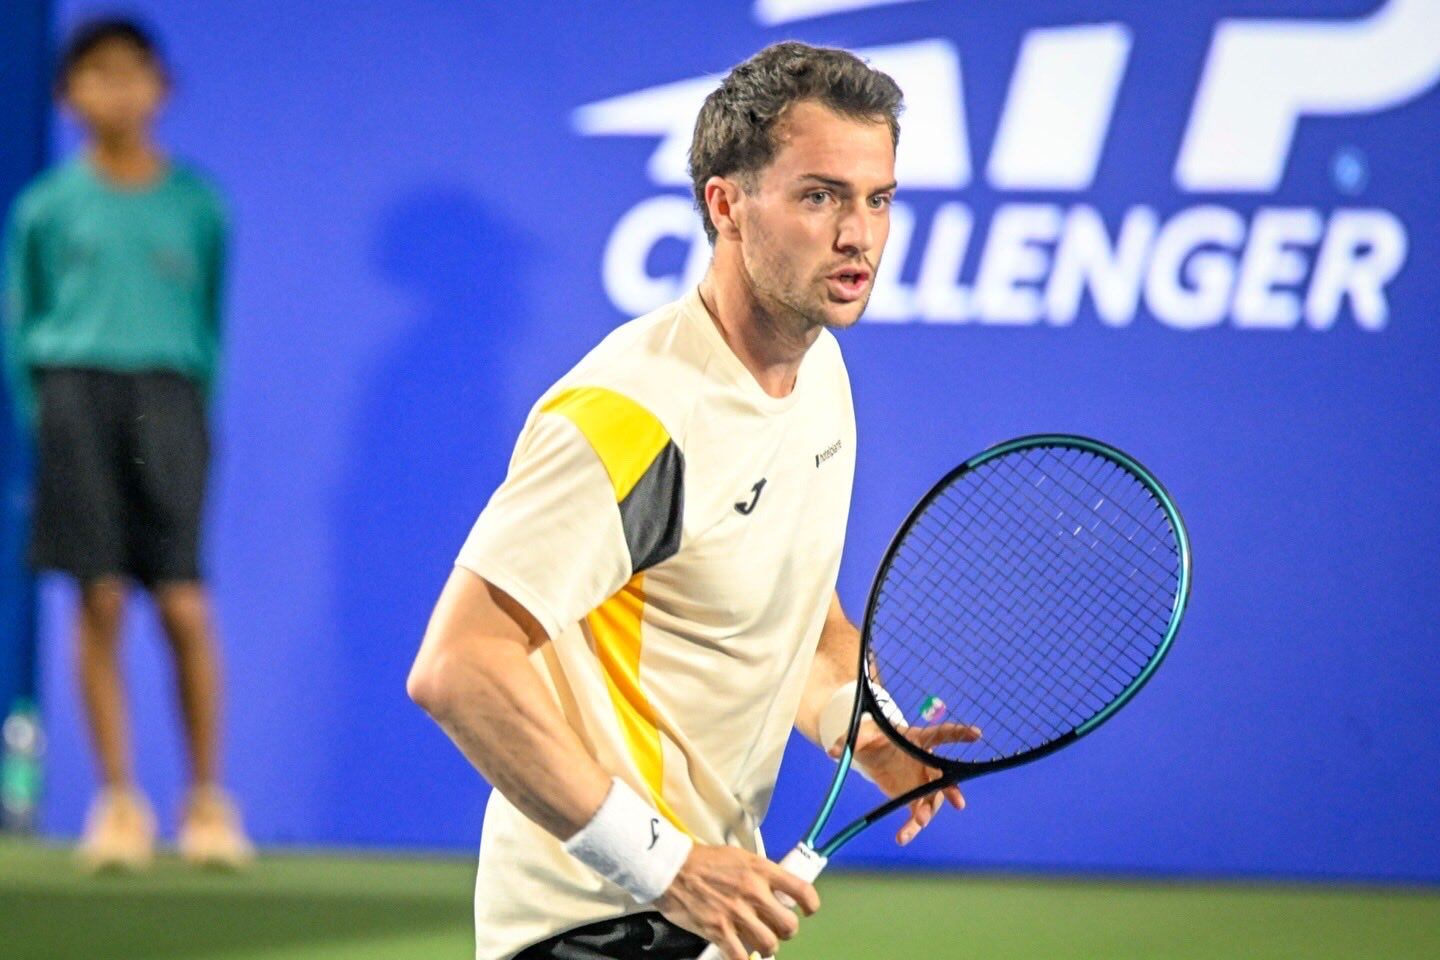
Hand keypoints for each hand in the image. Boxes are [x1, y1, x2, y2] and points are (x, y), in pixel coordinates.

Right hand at [654, 843, 819, 959]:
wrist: (672, 869)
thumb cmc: (704, 862)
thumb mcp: (740, 857)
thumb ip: (761, 874)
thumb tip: (777, 891)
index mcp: (761, 870)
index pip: (802, 890)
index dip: (811, 905)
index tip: (807, 910)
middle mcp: (753, 892)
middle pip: (789, 926)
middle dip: (785, 931)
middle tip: (776, 928)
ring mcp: (736, 913)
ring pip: (769, 944)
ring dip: (765, 946)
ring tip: (757, 941)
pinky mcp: (718, 931)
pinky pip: (741, 957)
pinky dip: (743, 959)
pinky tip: (739, 952)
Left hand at [830, 717, 981, 845]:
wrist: (871, 753)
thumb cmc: (872, 737)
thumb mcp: (860, 735)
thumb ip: (849, 741)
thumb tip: (833, 751)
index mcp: (918, 739)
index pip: (940, 735)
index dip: (958, 734)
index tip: (976, 734)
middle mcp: (926, 762)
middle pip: (944, 776)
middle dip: (951, 789)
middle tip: (957, 801)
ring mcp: (923, 782)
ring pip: (932, 801)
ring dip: (927, 813)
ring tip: (917, 823)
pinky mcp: (914, 798)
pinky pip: (917, 815)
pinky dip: (911, 827)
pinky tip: (901, 838)